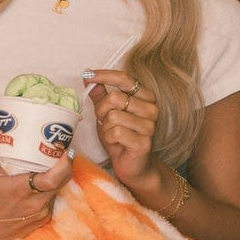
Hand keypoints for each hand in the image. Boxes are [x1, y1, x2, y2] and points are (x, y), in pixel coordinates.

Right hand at [0, 128, 70, 239]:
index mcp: (22, 190)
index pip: (52, 179)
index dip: (64, 164)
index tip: (65, 150)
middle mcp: (35, 203)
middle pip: (61, 181)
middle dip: (65, 165)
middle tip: (60, 150)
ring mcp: (41, 213)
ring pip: (58, 190)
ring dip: (57, 177)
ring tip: (52, 163)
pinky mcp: (42, 220)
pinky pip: (52, 200)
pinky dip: (49, 190)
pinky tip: (42, 182)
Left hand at [86, 68, 160, 192]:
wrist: (134, 165)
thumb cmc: (121, 137)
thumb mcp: (108, 113)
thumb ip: (100, 95)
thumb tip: (89, 78)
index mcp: (146, 97)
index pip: (125, 78)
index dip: (104, 75)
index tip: (87, 74)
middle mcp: (151, 109)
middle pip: (114, 98)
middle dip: (101, 111)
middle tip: (104, 122)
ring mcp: (149, 126)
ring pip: (112, 116)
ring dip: (105, 127)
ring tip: (112, 134)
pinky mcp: (144, 142)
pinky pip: (115, 133)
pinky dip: (109, 138)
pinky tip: (116, 143)